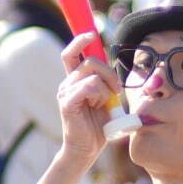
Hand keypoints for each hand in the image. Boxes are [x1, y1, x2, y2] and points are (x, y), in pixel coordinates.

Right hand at [56, 31, 117, 166]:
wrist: (87, 149)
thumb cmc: (98, 125)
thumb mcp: (106, 98)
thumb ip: (106, 81)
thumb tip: (113, 66)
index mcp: (75, 80)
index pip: (72, 52)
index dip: (80, 40)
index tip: (92, 33)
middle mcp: (67, 83)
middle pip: (91, 61)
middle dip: (109, 73)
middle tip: (117, 90)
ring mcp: (65, 92)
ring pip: (92, 75)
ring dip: (106, 89)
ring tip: (104, 104)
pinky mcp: (67, 102)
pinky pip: (88, 87)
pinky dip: (98, 95)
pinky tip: (98, 107)